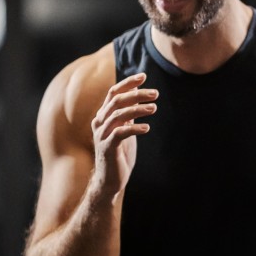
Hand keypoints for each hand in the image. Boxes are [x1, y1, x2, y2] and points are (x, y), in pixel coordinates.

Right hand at [90, 72, 156, 199]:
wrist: (110, 179)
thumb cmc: (119, 153)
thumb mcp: (125, 129)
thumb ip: (128, 113)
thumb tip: (137, 94)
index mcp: (104, 116)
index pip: (113, 93)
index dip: (127, 83)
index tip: (143, 76)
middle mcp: (100, 122)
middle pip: (116, 100)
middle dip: (136, 94)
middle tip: (155, 94)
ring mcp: (102, 135)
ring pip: (118, 115)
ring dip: (137, 109)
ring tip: (154, 108)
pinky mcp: (107, 147)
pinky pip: (120, 133)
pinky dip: (134, 128)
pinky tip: (147, 128)